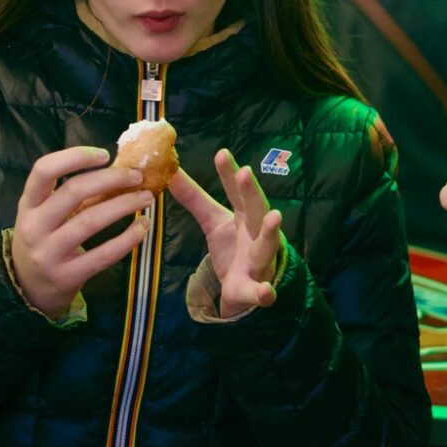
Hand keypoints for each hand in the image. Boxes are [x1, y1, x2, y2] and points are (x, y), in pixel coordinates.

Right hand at [10, 146, 154, 320]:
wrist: (27, 289)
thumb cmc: (43, 240)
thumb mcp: (44, 214)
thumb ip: (72, 194)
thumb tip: (119, 169)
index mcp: (28, 203)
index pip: (44, 169)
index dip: (75, 156)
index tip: (105, 155)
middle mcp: (34, 226)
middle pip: (74, 192)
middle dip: (111, 179)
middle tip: (137, 176)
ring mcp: (49, 253)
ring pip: (91, 221)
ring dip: (123, 205)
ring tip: (146, 198)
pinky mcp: (67, 276)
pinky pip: (103, 254)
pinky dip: (127, 239)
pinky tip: (142, 227)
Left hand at [168, 149, 283, 319]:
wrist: (247, 290)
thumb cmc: (235, 248)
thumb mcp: (213, 221)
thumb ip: (194, 197)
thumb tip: (171, 171)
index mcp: (244, 216)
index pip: (236, 192)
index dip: (229, 174)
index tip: (222, 154)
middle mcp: (255, 234)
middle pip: (256, 210)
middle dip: (251, 192)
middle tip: (246, 173)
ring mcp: (258, 261)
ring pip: (266, 246)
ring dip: (270, 232)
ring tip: (275, 217)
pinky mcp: (253, 288)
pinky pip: (260, 291)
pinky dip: (263, 292)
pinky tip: (266, 292)